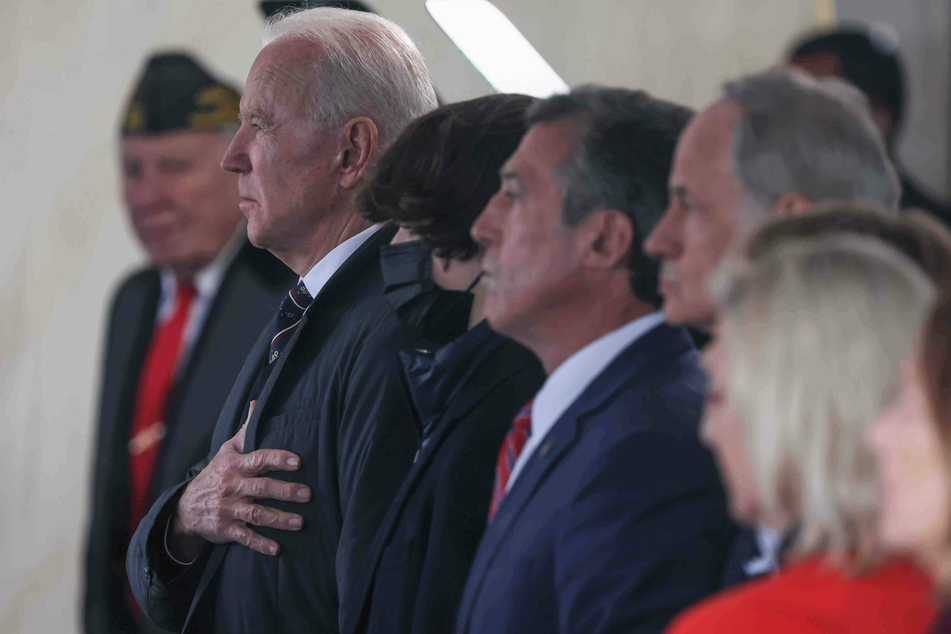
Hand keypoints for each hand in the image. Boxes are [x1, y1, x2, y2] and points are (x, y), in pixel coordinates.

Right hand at [168, 401, 310, 558]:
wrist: (185, 508)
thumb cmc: (216, 474)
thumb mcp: (227, 451)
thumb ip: (247, 431)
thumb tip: (258, 403)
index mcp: (234, 465)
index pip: (259, 458)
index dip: (278, 459)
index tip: (298, 462)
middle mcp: (231, 486)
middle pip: (261, 488)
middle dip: (285, 491)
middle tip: (309, 494)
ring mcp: (228, 508)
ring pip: (256, 514)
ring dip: (279, 519)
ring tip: (301, 522)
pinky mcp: (225, 529)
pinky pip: (245, 537)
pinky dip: (260, 543)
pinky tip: (277, 549)